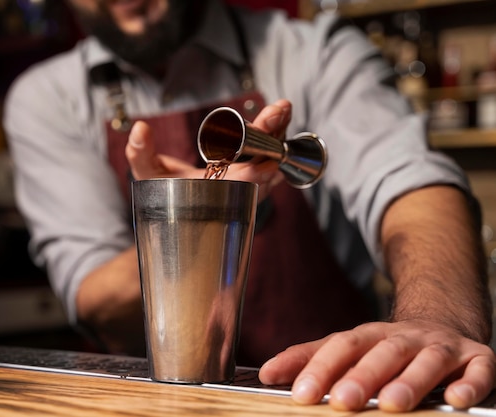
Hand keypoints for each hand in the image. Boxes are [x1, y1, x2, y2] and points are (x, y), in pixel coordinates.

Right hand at [125, 100, 290, 199]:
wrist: (181, 207)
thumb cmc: (164, 193)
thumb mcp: (148, 175)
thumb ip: (141, 154)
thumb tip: (140, 128)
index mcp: (215, 196)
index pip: (240, 186)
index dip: (255, 171)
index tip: (266, 156)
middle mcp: (238, 193)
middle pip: (264, 167)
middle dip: (270, 139)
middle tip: (275, 113)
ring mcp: (251, 185)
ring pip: (273, 160)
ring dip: (278, 134)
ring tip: (281, 109)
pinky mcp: (257, 173)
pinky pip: (272, 155)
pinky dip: (277, 135)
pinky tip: (280, 115)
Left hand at [258, 320, 495, 411]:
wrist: (442, 325)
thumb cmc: (386, 348)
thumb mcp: (348, 348)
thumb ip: (309, 359)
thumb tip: (265, 374)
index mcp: (369, 335)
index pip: (341, 347)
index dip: (320, 368)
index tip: (298, 393)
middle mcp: (404, 338)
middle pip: (382, 353)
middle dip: (362, 377)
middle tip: (342, 401)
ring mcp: (441, 346)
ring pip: (426, 360)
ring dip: (411, 381)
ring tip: (393, 403)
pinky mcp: (477, 358)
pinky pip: (478, 370)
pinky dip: (470, 384)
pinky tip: (456, 400)